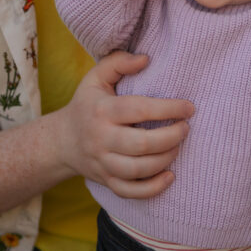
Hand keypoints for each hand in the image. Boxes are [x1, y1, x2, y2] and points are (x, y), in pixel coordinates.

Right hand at [62, 50, 193, 197]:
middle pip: (142, 144)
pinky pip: (130, 191)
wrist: (61, 141)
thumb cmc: (87, 105)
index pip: (139, 110)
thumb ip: (118, 62)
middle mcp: (101, 139)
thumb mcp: (96, 78)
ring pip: (139, 169)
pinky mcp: (106, 181)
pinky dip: (153, 188)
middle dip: (171, 137)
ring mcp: (103, 163)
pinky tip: (170, 175)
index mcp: (102, 111)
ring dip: (166, 159)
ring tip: (178, 146)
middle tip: (185, 128)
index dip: (168, 108)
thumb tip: (146, 59)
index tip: (189, 107)